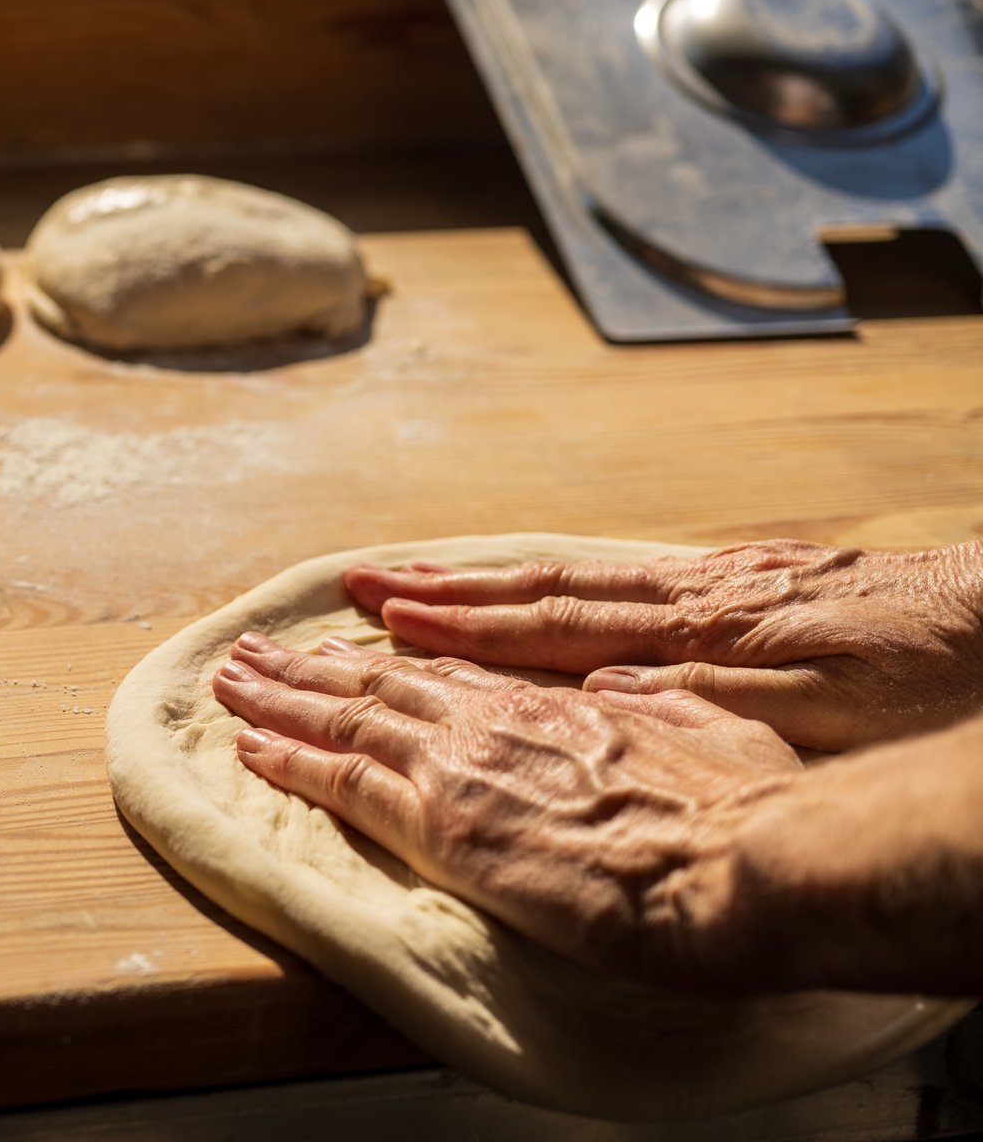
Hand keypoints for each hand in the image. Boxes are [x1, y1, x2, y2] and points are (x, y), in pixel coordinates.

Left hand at [214, 633, 799, 987]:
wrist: (741, 863)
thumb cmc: (751, 816)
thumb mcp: (728, 739)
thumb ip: (677, 715)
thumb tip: (642, 698)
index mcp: (566, 705)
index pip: (460, 677)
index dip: (400, 660)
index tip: (358, 644)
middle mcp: (501, 721)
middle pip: (385, 682)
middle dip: (313, 667)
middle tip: (256, 649)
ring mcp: (464, 765)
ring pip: (347, 717)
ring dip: (279, 697)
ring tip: (227, 679)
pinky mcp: (441, 823)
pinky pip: (343, 781)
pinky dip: (289, 758)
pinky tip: (246, 747)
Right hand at [343, 541, 982, 750]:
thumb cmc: (937, 686)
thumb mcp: (827, 712)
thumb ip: (710, 695)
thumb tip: (599, 687)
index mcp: (704, 628)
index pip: (556, 624)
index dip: (463, 624)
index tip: (383, 617)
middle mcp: (699, 593)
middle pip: (551, 586)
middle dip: (449, 588)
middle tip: (363, 582)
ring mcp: (727, 582)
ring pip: (585, 575)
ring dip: (494, 579)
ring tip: (422, 576)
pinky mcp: (763, 582)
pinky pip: (632, 576)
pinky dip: (563, 580)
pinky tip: (545, 583)